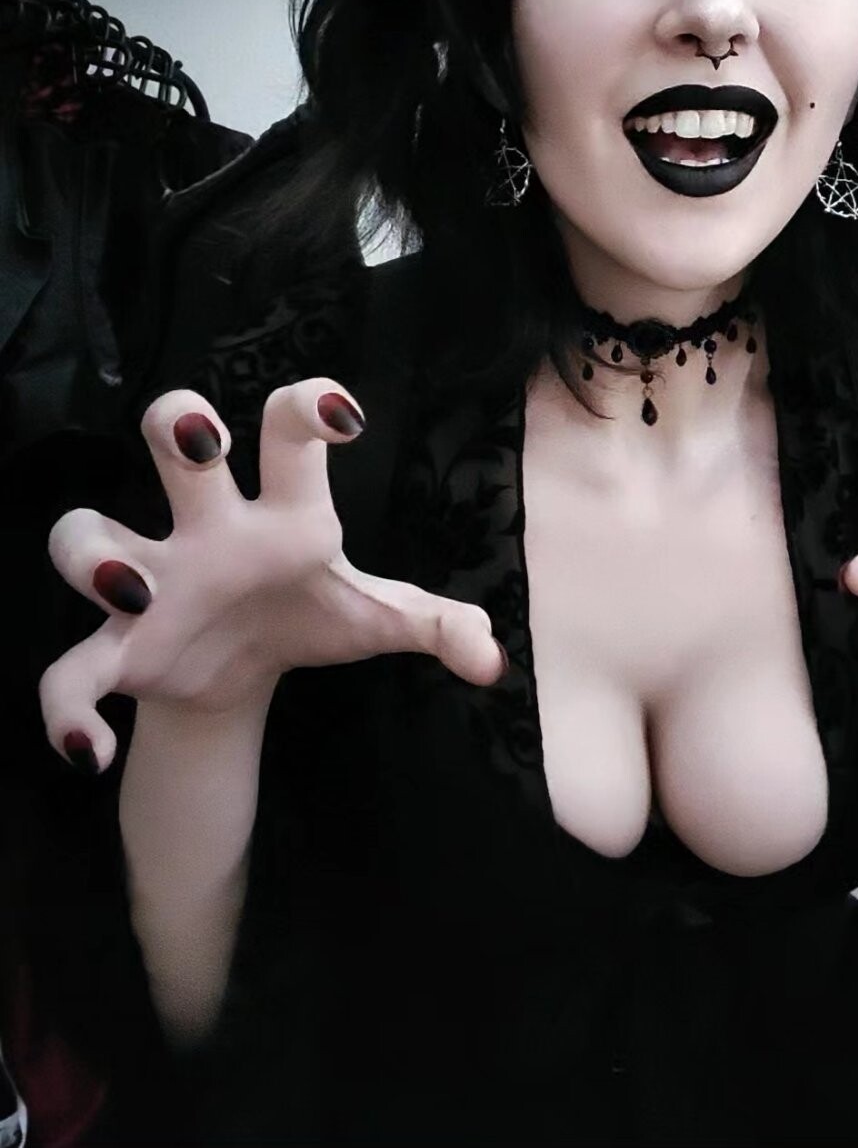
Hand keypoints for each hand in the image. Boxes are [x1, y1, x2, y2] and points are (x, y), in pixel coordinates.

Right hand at [40, 380, 506, 772]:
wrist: (243, 674)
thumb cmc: (310, 615)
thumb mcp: (378, 619)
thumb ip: (440, 626)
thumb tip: (491, 659)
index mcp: (282, 512)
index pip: (287, 430)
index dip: (308, 406)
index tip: (344, 417)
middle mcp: (207, 527)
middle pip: (171, 435)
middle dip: (176, 421)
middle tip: (202, 444)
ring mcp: (150, 582)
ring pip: (87, 534)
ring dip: (100, 556)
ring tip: (140, 593)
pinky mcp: (116, 650)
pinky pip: (66, 672)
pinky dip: (65, 708)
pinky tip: (90, 752)